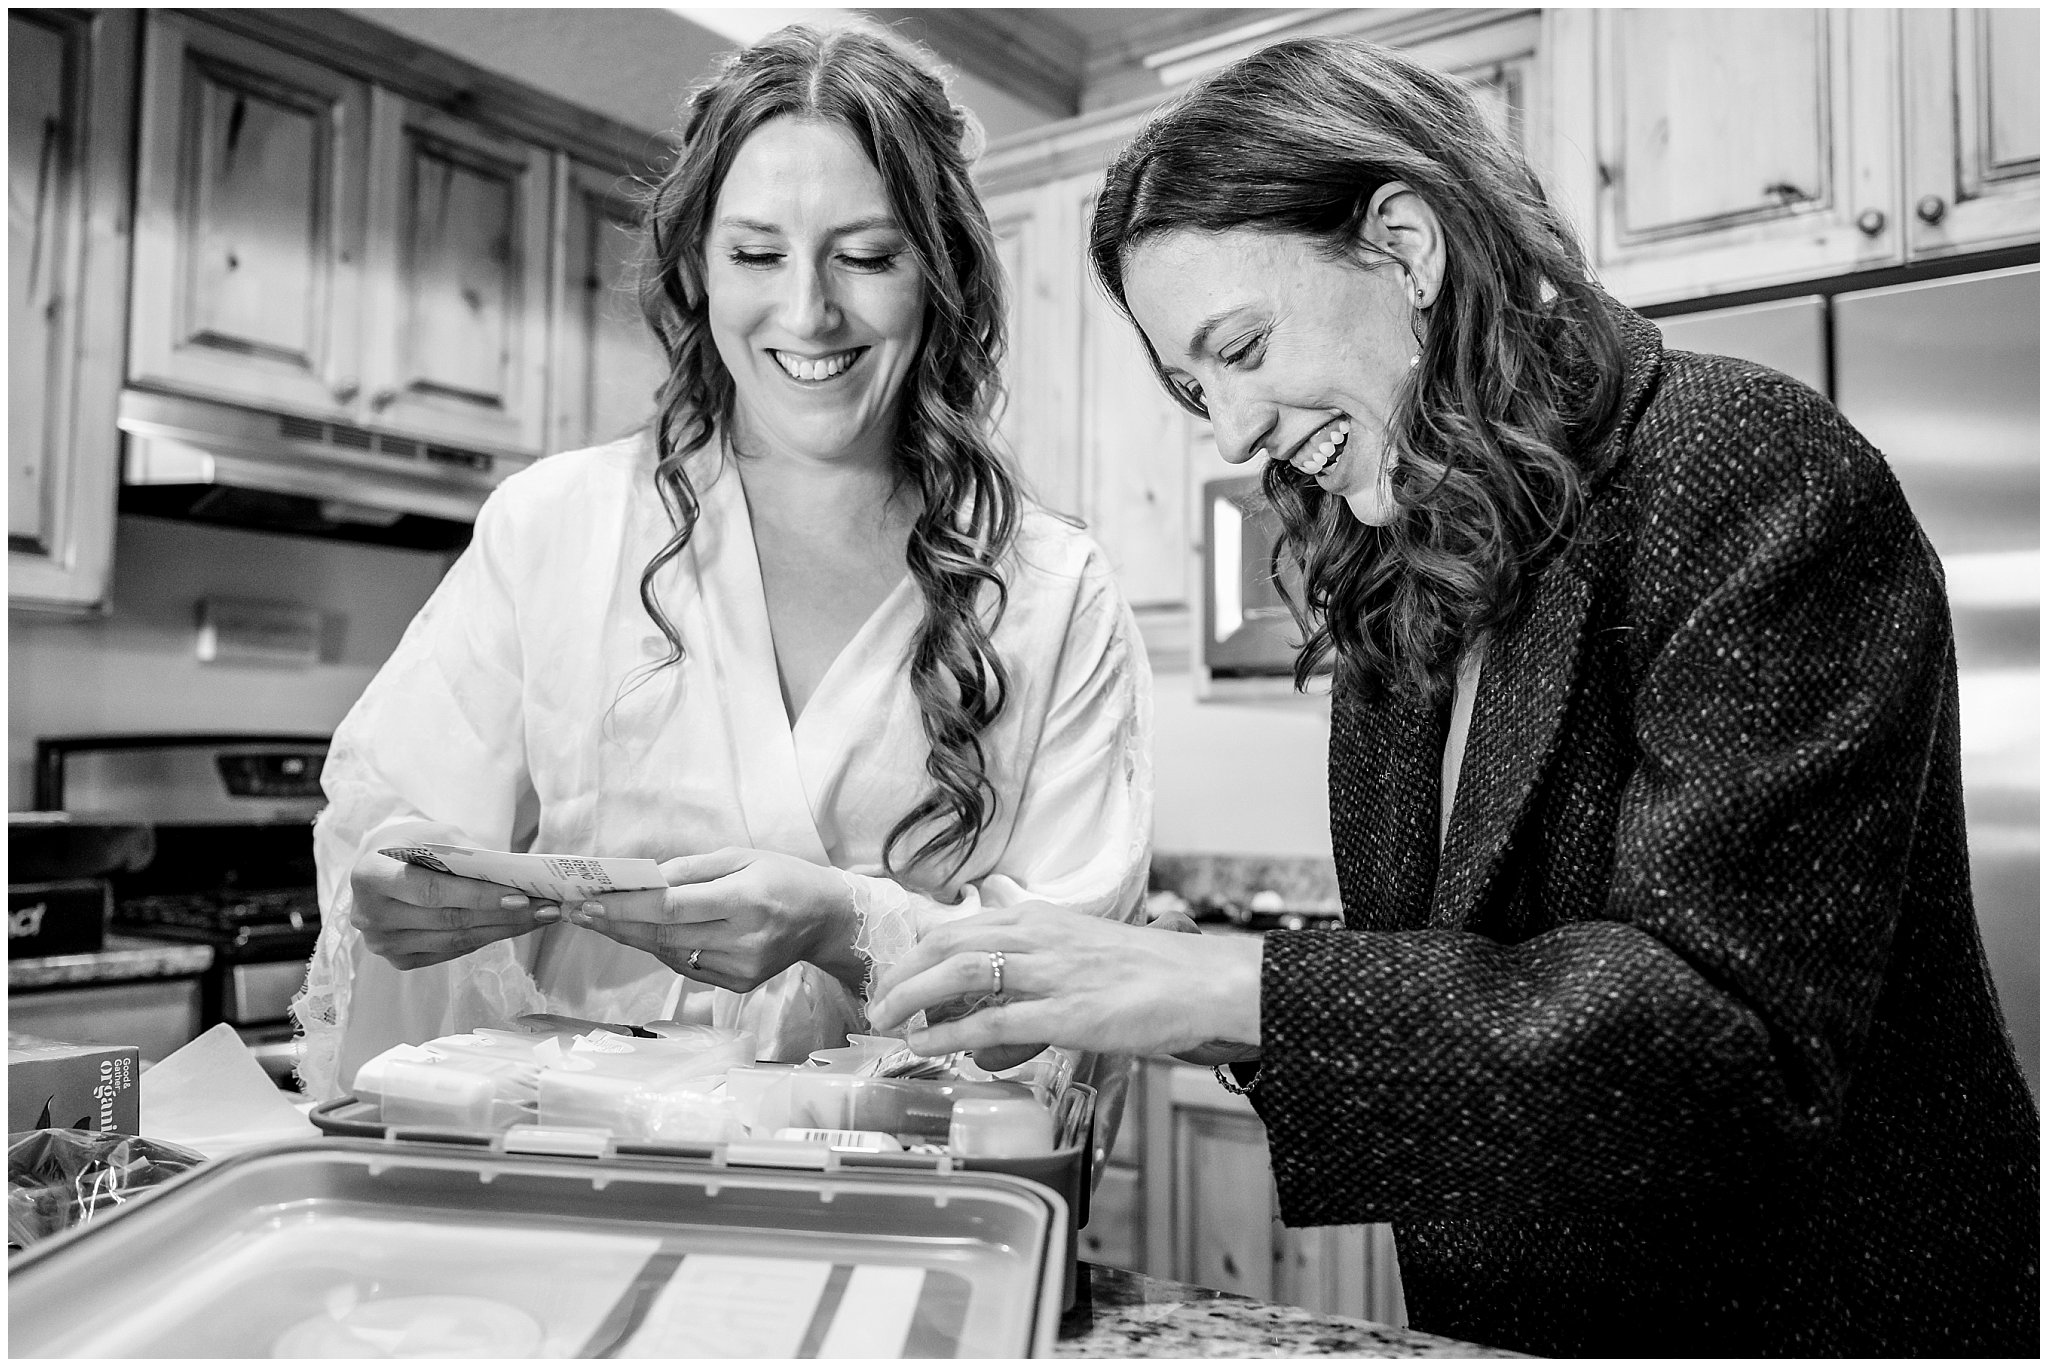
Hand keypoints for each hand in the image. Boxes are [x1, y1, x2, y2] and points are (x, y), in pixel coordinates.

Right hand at [349, 846, 559, 969]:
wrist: (381, 864)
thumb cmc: (412, 843)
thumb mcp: (435, 834)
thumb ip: (467, 854)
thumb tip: (516, 875)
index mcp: (371, 876)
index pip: (432, 892)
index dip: (479, 897)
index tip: (521, 896)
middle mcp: (369, 916)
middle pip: (448, 920)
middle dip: (504, 915)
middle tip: (546, 908)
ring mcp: (382, 943)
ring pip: (455, 940)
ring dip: (504, 930)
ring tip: (541, 917)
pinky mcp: (398, 960)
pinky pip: (451, 951)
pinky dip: (486, 938)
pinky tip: (515, 927)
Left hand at [570, 848, 861, 993]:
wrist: (826, 918)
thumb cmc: (783, 877)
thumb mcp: (742, 856)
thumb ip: (691, 869)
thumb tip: (643, 880)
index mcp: (746, 900)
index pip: (671, 908)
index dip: (625, 907)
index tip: (588, 901)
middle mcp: (743, 939)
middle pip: (663, 936)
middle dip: (616, 923)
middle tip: (578, 912)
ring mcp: (741, 967)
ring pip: (671, 954)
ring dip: (633, 936)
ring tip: (601, 919)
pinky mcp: (739, 984)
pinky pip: (687, 966)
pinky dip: (663, 948)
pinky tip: (645, 933)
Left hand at [868, 904, 1263, 1059]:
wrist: (1203, 983)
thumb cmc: (1148, 975)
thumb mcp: (1082, 953)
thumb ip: (1037, 972)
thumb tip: (993, 1019)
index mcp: (1040, 920)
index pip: (960, 927)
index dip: (917, 952)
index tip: (894, 975)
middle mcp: (1040, 937)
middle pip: (947, 944)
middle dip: (902, 972)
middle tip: (877, 1002)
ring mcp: (1052, 975)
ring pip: (960, 974)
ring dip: (913, 997)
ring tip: (887, 1021)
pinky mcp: (1068, 1014)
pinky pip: (993, 1022)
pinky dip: (950, 1033)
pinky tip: (926, 1045)